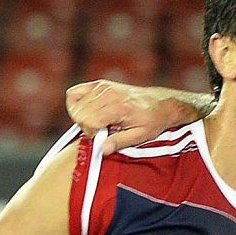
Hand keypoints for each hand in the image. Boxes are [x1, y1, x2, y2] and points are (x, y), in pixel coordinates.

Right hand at [65, 80, 179, 154]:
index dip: (91, 133)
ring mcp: (102, 87)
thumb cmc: (152, 120)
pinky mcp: (99, 84)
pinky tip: (88, 111)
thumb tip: (102, 150)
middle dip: (85, 125)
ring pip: (75, 104)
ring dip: (82, 116)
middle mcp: (108, 94)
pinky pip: (74, 93)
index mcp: (118, 108)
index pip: (88, 121)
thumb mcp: (140, 136)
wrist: (160, 104)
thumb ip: (119, 142)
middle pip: (79, 113)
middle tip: (101, 130)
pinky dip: (76, 103)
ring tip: (98, 121)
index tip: (102, 136)